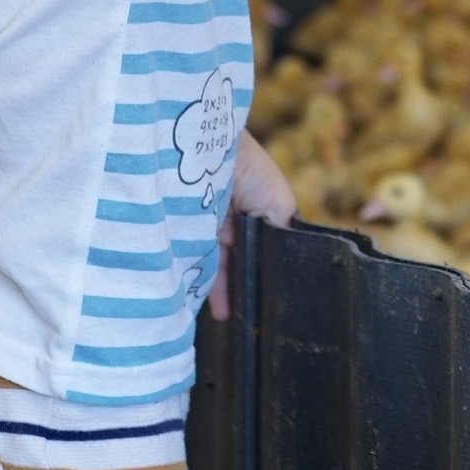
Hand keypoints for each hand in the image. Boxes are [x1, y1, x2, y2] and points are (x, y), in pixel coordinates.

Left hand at [208, 130, 295, 321]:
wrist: (207, 150)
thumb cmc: (250, 171)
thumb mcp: (280, 204)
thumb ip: (283, 235)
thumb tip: (283, 270)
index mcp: (256, 212)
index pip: (264, 250)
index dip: (267, 272)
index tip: (273, 299)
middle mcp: (232, 223)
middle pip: (242, 262)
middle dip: (247, 286)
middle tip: (253, 318)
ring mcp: (208, 229)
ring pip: (219, 268)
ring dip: (227, 292)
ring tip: (234, 319)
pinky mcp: (186, 235)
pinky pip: (199, 266)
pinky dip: (209, 287)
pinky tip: (220, 308)